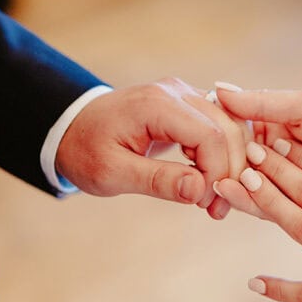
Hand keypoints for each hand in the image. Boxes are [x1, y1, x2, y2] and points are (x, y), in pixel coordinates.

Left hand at [55, 79, 249, 216]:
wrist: (71, 128)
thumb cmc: (84, 150)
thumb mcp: (111, 173)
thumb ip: (156, 180)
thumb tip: (199, 190)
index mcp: (156, 105)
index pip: (211, 135)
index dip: (217, 173)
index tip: (204, 204)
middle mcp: (176, 92)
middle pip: (228, 128)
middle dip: (230, 171)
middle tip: (216, 209)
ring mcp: (183, 95)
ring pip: (231, 126)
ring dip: (231, 164)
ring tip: (215, 201)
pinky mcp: (186, 105)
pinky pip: (220, 127)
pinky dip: (222, 156)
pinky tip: (209, 184)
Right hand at [215, 86, 301, 217]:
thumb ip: (262, 103)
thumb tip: (219, 88)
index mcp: (281, 127)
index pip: (240, 132)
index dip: (219, 136)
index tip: (197, 137)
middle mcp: (284, 156)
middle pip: (244, 163)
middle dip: (225, 166)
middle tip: (203, 168)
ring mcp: (294, 184)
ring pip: (256, 186)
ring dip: (236, 184)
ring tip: (218, 183)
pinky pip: (274, 208)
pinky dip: (254, 201)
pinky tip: (237, 195)